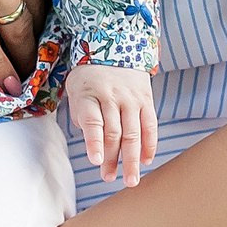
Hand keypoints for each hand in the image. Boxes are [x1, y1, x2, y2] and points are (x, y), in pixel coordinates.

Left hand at [65, 65, 156, 187]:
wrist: (114, 47)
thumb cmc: (89, 77)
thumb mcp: (76, 91)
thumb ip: (82, 117)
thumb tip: (94, 144)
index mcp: (90, 95)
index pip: (93, 122)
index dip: (94, 142)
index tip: (96, 161)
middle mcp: (112, 97)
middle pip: (113, 132)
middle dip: (112, 159)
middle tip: (109, 178)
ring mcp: (131, 99)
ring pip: (133, 133)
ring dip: (132, 159)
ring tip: (130, 180)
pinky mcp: (146, 100)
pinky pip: (150, 125)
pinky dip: (149, 145)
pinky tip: (145, 161)